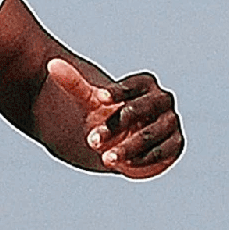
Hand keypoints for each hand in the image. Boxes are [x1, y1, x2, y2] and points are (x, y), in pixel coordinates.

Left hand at [44, 56, 182, 176]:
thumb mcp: (92, 102)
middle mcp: (162, 100)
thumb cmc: (108, 117)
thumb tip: (51, 64)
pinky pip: (162, 151)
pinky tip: (125, 166)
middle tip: (91, 140)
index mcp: (145, 85)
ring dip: (128, 147)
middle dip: (116, 125)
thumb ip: (74, 83)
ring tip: (104, 159)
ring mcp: (171, 121)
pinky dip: (144, 158)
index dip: (116, 93)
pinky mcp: (177, 143)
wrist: (127, 144)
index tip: (99, 99)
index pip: (131, 87)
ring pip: (151, 133)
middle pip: (140, 110)